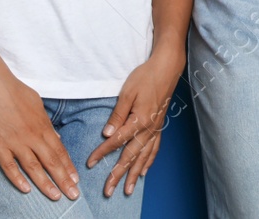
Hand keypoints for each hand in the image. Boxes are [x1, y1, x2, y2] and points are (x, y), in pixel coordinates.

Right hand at [0, 66, 79, 200]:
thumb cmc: (16, 92)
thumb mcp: (38, 105)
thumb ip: (46, 124)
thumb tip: (55, 139)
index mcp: (43, 126)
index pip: (60, 151)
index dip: (68, 167)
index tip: (76, 180)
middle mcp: (32, 136)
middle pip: (51, 162)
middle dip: (64, 180)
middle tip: (74, 195)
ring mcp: (15, 141)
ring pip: (33, 168)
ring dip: (45, 184)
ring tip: (56, 196)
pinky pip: (8, 166)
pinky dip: (17, 178)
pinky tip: (26, 189)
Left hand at [86, 51, 182, 196]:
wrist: (168, 68)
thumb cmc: (146, 76)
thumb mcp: (127, 93)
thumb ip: (118, 115)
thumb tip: (107, 133)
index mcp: (140, 120)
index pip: (117, 141)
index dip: (102, 153)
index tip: (90, 163)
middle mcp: (149, 128)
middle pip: (131, 156)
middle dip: (119, 174)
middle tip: (109, 190)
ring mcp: (156, 128)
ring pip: (144, 156)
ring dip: (135, 174)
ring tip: (128, 189)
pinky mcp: (159, 125)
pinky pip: (155, 148)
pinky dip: (149, 161)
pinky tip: (145, 170)